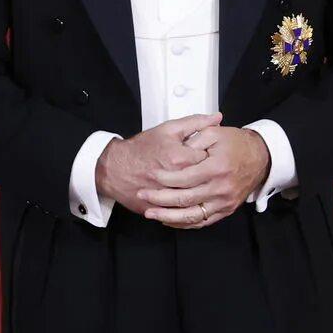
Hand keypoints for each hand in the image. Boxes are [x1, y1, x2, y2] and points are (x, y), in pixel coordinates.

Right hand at [96, 112, 218, 215]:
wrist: (115, 168)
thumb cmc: (141, 149)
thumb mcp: (168, 129)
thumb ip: (195, 123)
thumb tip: (217, 118)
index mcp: (180, 159)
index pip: (210, 160)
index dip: (213, 156)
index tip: (209, 154)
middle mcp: (176, 180)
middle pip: (205, 182)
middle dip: (208, 176)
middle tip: (205, 170)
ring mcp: (169, 197)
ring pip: (196, 200)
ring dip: (202, 194)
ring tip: (199, 185)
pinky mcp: (162, 209)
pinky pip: (182, 214)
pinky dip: (189, 209)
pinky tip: (192, 201)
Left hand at [137, 120, 268, 228]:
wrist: (260, 158)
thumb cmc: (236, 144)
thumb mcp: (215, 133)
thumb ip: (194, 139)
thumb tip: (177, 150)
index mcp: (216, 168)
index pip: (184, 178)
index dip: (164, 178)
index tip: (151, 176)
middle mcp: (220, 188)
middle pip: (184, 199)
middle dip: (159, 199)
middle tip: (143, 195)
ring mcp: (224, 202)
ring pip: (192, 216)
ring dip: (168, 217)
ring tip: (150, 213)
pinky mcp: (225, 210)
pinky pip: (202, 222)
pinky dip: (184, 223)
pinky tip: (169, 220)